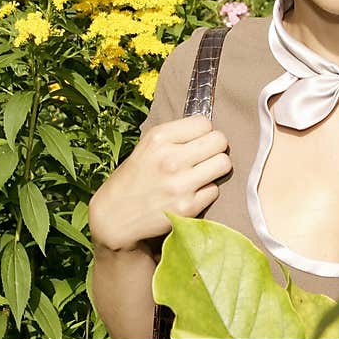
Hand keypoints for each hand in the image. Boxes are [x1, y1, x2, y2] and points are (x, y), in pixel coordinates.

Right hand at [88, 114, 231, 251]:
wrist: (114, 216)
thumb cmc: (134, 178)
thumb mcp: (146, 147)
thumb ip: (176, 137)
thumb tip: (209, 129)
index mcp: (159, 138)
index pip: (204, 122)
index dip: (203, 132)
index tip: (196, 141)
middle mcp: (170, 159)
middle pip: (220, 141)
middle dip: (215, 147)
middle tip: (204, 156)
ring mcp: (180, 184)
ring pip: (224, 163)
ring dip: (216, 168)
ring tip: (202, 173)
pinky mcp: (188, 207)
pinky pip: (215, 190)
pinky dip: (206, 191)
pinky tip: (191, 192)